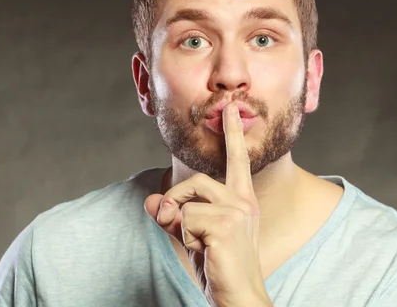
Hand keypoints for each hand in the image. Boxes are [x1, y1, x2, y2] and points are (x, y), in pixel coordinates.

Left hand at [144, 102, 271, 306]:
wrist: (238, 298)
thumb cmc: (220, 267)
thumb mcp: (194, 235)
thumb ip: (174, 214)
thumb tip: (152, 200)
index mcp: (243, 200)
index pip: (237, 160)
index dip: (232, 134)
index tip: (230, 109)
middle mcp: (244, 202)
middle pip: (195, 181)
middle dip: (176, 201)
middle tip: (175, 224)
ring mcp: (237, 213)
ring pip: (186, 201)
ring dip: (180, 224)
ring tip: (198, 245)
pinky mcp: (225, 226)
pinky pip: (184, 219)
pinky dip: (183, 237)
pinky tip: (203, 252)